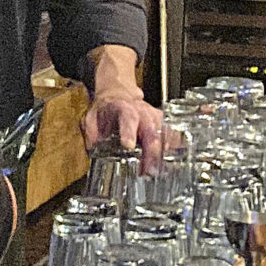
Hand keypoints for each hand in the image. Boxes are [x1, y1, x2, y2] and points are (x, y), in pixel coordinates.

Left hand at [81, 48, 163, 170]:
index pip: (127, 118)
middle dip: (152, 153)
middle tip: (148, 171)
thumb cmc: (105, 109)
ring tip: (159, 172)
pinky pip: (172, 136)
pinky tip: (172, 163)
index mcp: (123, 109)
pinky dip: (174, 149)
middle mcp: (142, 113)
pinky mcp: (162, 124)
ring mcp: (155, 118)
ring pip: (164, 136)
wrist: (119, 93)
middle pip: (151, 132)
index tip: (128, 146)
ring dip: (163, 155)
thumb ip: (90, 133)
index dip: (128, 131)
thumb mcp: (90, 118)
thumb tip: (92, 149)